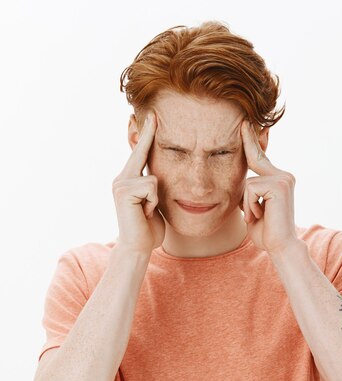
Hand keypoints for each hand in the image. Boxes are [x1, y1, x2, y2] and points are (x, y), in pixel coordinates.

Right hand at [112, 112, 164, 253]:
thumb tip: (161, 176)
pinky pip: (151, 187)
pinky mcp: (123, 192)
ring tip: (149, 210)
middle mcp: (122, 178)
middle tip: (154, 113)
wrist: (138, 247)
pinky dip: (154, 202)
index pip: (141, 154)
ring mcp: (121, 184)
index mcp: (130, 179)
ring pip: (153, 178)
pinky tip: (146, 213)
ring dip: (157, 198)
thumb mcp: (155, 202)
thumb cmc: (149, 227)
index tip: (152, 117)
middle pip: (141, 152)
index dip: (147, 135)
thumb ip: (154, 187)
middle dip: (148, 133)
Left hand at [238, 120, 299, 253]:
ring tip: (257, 216)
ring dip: (246, 203)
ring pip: (248, 182)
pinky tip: (260, 216)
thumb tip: (242, 182)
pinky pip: (250, 189)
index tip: (245, 123)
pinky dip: (249, 205)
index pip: (261, 157)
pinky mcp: (279, 185)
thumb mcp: (253, 207)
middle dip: (248, 141)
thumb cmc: (266, 232)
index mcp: (279, 179)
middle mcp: (284, 176)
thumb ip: (250, 192)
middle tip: (243, 122)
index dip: (252, 141)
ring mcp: (283, 179)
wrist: (280, 247)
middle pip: (255, 159)